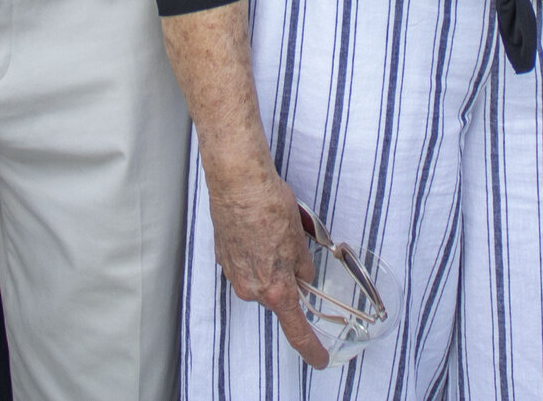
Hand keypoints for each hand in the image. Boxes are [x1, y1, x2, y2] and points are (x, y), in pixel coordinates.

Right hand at [206, 163, 326, 367]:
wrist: (239, 183)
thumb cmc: (270, 207)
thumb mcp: (300, 239)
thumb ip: (302, 267)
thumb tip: (302, 276)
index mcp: (275, 289)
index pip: (296, 330)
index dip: (310, 348)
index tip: (319, 359)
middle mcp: (251, 289)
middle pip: (277, 296)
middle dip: (286, 280)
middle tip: (292, 247)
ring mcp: (234, 274)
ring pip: (260, 279)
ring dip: (268, 263)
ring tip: (272, 232)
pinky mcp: (223, 258)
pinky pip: (245, 264)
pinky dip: (253, 253)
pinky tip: (257, 230)